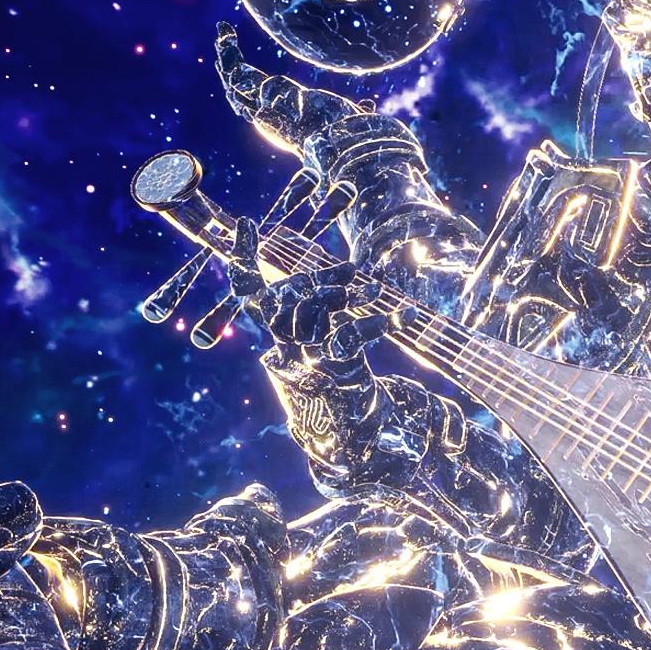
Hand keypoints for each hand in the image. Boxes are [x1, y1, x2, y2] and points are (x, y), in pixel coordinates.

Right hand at [215, 22, 374, 172]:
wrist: (335, 137)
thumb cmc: (340, 133)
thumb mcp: (344, 115)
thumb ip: (353, 110)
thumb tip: (369, 105)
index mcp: (281, 120)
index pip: (255, 104)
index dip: (247, 90)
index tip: (244, 74)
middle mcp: (266, 115)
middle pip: (238, 92)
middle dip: (229, 70)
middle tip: (225, 47)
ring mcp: (261, 104)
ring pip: (235, 81)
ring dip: (227, 58)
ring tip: (223, 37)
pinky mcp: (261, 92)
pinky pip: (238, 71)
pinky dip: (230, 52)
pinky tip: (226, 35)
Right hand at [224, 219, 399, 363]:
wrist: (352, 426)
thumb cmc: (339, 373)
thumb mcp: (328, 333)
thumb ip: (326, 302)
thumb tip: (350, 271)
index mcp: (278, 334)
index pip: (250, 293)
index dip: (244, 260)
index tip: (247, 223)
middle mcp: (285, 346)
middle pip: (284, 299)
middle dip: (316, 278)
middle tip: (350, 270)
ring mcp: (307, 359)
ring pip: (311, 311)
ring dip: (344, 294)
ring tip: (372, 290)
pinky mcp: (335, 371)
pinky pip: (350, 335)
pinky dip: (380, 321)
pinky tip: (406, 314)